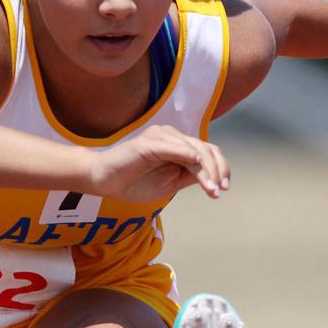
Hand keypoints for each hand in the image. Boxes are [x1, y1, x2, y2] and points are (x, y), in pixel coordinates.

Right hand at [88, 125, 229, 202]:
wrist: (104, 181)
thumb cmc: (133, 183)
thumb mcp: (169, 184)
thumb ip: (188, 176)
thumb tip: (213, 177)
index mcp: (178, 146)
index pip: (208, 152)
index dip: (221, 169)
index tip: (223, 189)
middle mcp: (172, 137)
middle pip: (205, 149)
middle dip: (216, 171)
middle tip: (219, 190)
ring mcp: (161, 137)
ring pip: (193, 150)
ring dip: (205, 171)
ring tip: (210, 189)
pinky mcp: (149, 142)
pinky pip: (173, 147)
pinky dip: (187, 155)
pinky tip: (196, 166)